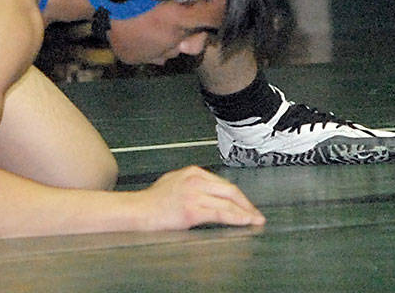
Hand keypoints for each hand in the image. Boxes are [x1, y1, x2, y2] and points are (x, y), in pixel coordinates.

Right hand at [136, 166, 265, 230]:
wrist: (138, 210)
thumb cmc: (152, 201)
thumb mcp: (174, 183)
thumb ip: (193, 185)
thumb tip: (211, 194)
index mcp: (192, 172)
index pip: (223, 183)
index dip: (238, 196)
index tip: (246, 205)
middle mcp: (195, 180)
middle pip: (230, 190)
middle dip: (246, 204)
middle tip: (256, 214)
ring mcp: (194, 194)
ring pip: (228, 202)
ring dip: (245, 213)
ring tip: (254, 220)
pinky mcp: (193, 209)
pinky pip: (221, 213)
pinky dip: (236, 218)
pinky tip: (244, 222)